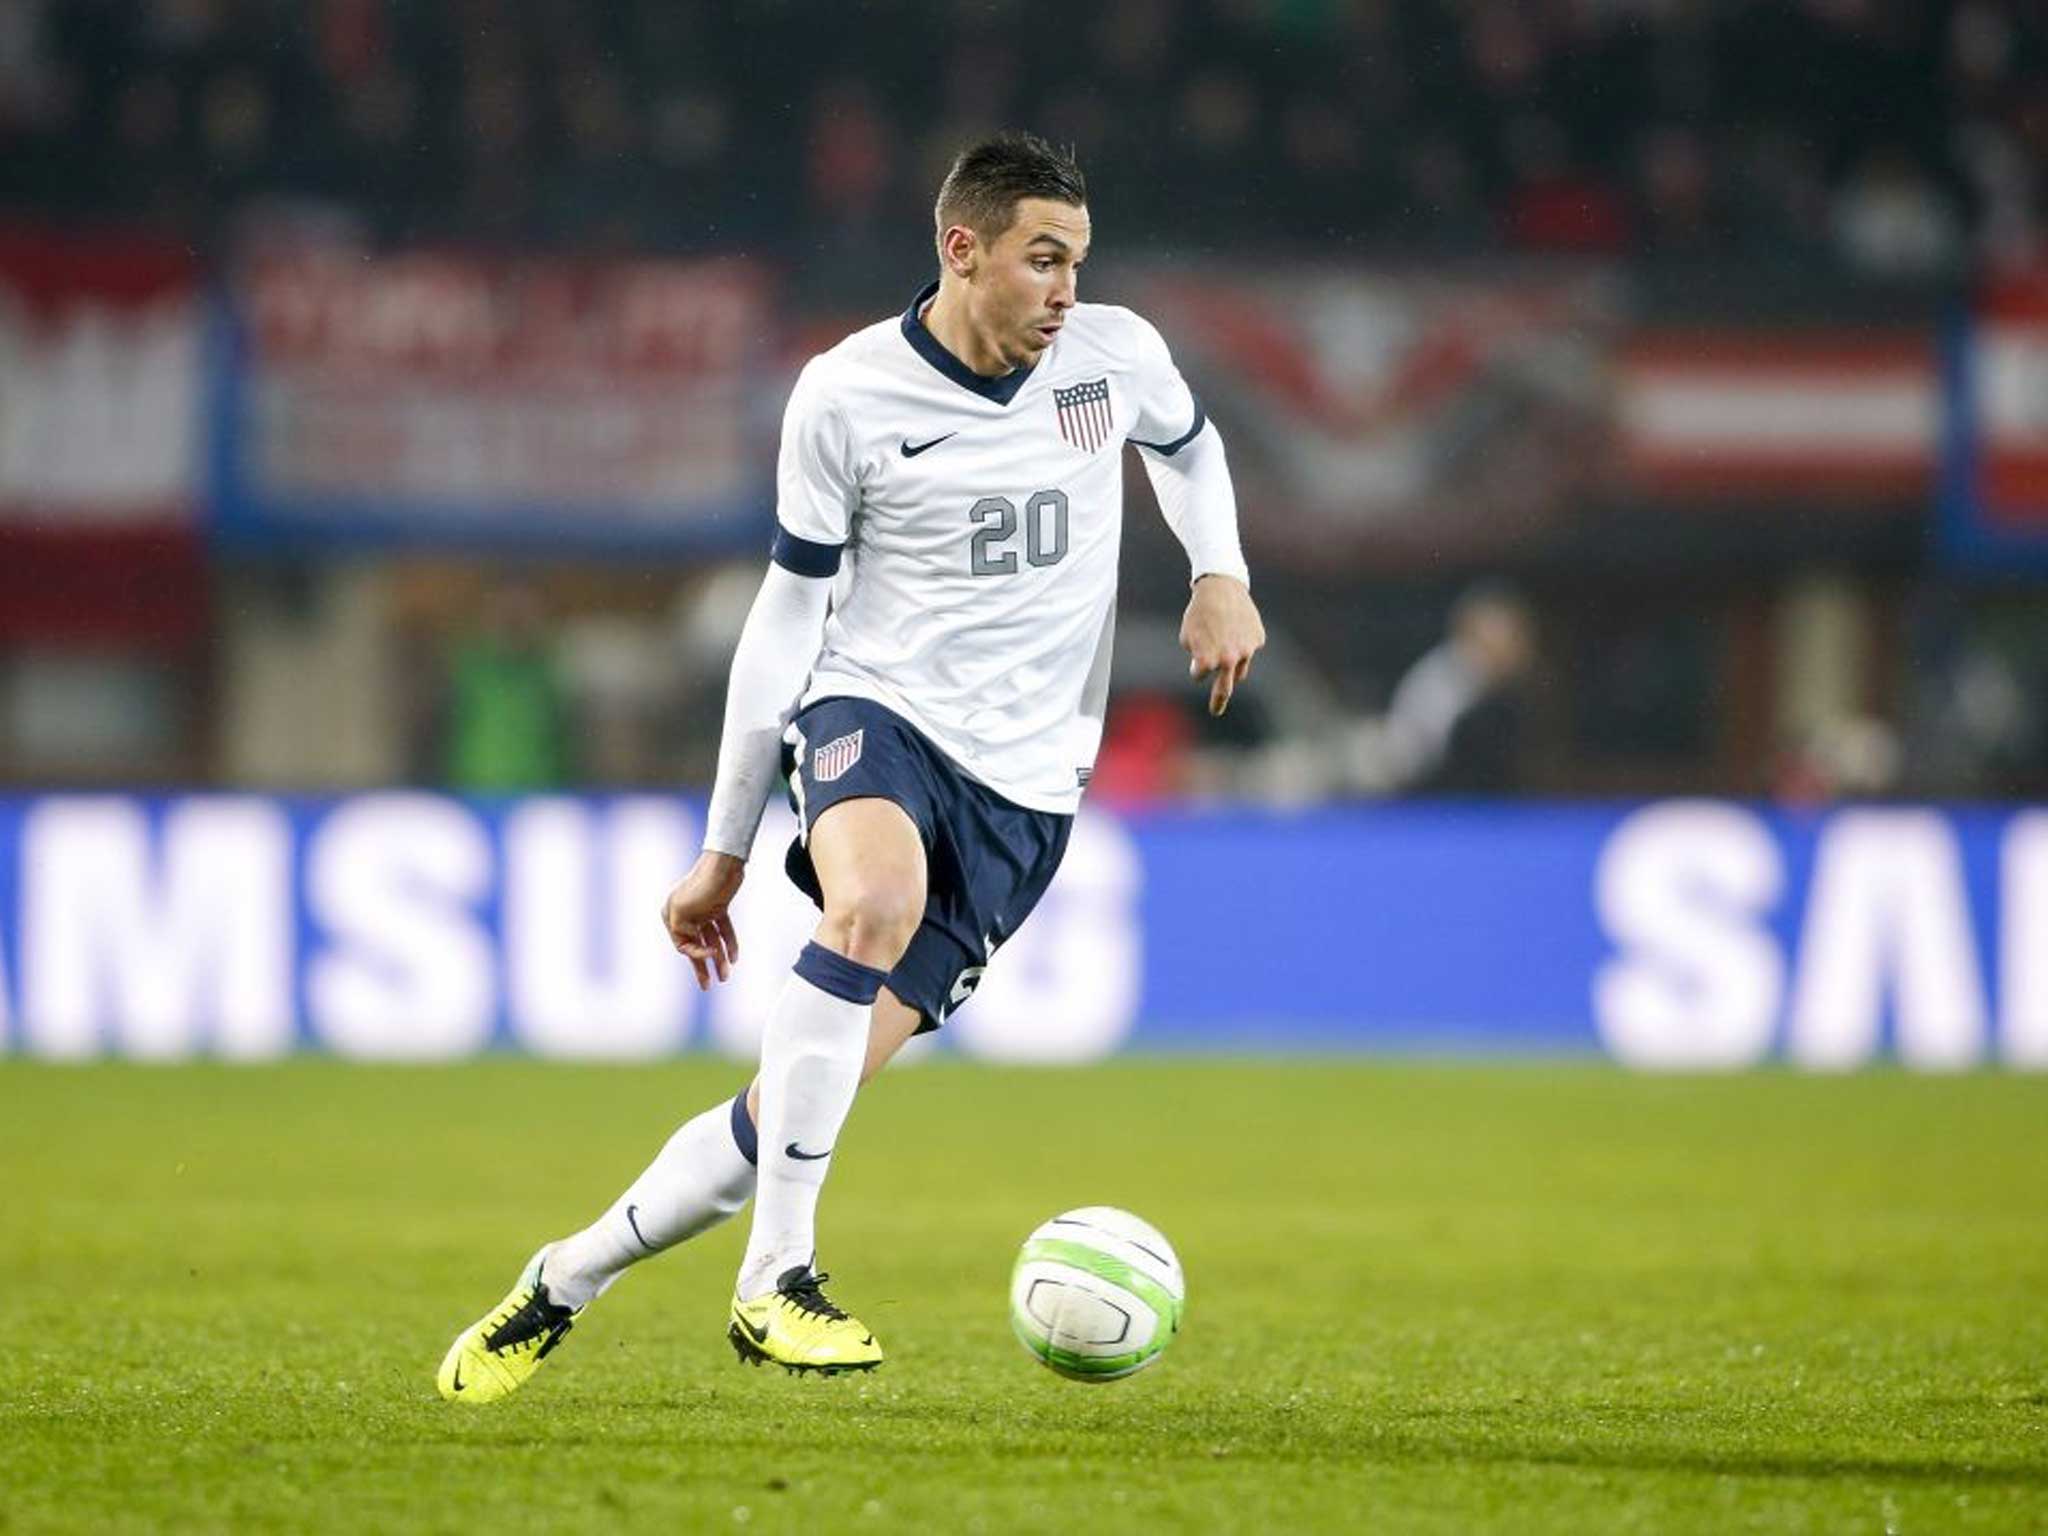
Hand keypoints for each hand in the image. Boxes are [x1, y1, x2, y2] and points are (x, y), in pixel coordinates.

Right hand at [661, 851, 744, 989]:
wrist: (725, 864)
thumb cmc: (702, 885)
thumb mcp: (682, 910)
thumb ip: (679, 930)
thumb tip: (686, 947)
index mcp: (671, 915)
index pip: (683, 946)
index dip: (696, 955)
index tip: (711, 955)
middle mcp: (685, 914)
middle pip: (695, 946)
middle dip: (703, 967)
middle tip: (708, 986)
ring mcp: (702, 911)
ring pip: (711, 940)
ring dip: (719, 958)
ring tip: (726, 976)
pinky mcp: (718, 907)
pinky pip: (722, 930)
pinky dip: (728, 943)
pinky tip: (734, 958)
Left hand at [1181, 574, 1265, 716]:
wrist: (1220, 587)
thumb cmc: (1199, 613)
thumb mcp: (1188, 636)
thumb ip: (1196, 657)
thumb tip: (1206, 669)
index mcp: (1208, 660)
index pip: (1200, 676)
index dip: (1196, 667)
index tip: (1196, 663)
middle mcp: (1229, 659)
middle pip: (1224, 688)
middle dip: (1218, 701)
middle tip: (1215, 711)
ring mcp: (1246, 649)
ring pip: (1240, 669)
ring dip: (1232, 665)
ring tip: (1226, 647)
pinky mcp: (1258, 638)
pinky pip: (1249, 647)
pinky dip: (1242, 641)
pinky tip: (1236, 626)